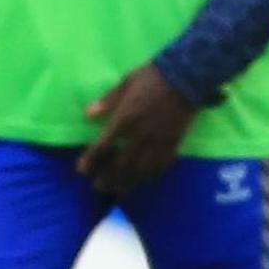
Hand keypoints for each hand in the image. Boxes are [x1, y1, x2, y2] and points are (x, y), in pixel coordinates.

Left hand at [78, 62, 199, 197]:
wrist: (186, 78)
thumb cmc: (152, 77)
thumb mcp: (125, 83)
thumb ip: (107, 101)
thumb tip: (88, 115)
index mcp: (124, 119)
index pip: (103, 146)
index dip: (91, 161)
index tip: (82, 170)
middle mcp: (139, 135)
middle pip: (120, 164)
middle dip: (108, 178)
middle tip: (98, 187)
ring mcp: (157, 142)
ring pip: (140, 170)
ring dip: (127, 182)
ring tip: (117, 191)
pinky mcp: (173, 143)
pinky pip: (160, 166)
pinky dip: (149, 176)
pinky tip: (143, 181)